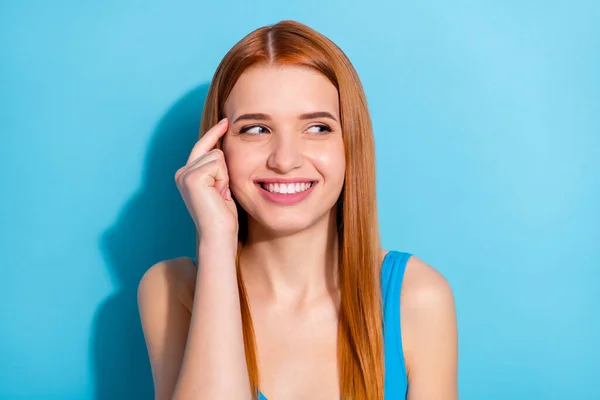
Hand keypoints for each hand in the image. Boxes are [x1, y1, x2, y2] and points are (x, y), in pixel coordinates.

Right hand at [175, 118, 237, 240]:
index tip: (226, 121)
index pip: (202, 146)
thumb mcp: (220, 185)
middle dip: (224, 171)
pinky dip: (223, 179)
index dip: (214, 133)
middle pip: (214, 150)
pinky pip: (218, 163)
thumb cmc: (223, 215)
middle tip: (221, 194)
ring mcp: (185, 174)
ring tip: (219, 195)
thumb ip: (217, 168)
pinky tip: (218, 194)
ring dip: (225, 176)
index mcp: (186, 174)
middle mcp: (181, 172)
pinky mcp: (192, 177)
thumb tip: (223, 147)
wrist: (219, 234)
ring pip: (217, 156)